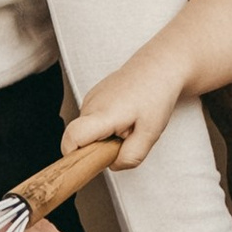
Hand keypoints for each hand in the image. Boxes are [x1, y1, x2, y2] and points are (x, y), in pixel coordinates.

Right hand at [62, 56, 186, 177]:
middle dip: (99, 148)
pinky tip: (124, 115)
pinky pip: (91, 121)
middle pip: (80, 139)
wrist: (159, 66)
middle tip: (125, 138)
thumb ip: (131, 156)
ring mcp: (89, 98)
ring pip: (87, 131)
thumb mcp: (151, 133)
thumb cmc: (156, 96)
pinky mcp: (92, 96)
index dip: (74, 156)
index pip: (72, 138)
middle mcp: (91, 104)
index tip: (91, 162)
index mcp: (103, 114)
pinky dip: (104, 125)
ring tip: (127, 124)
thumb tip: (113, 165)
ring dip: (104, 136)